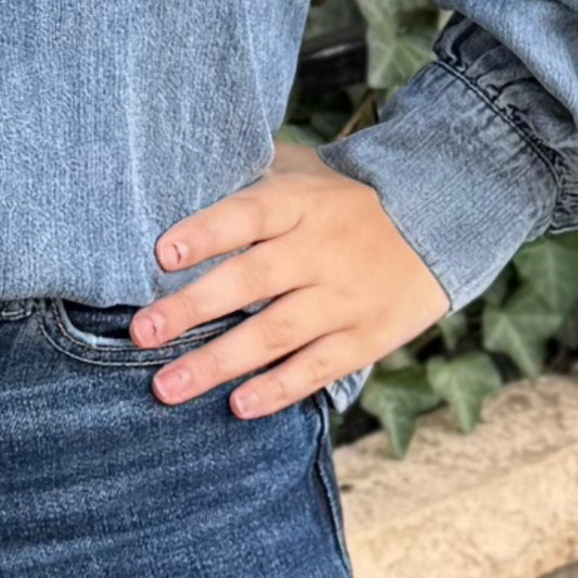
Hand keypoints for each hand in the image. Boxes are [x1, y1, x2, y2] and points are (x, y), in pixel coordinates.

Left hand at [130, 138, 450, 415]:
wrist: (435, 225)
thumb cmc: (341, 200)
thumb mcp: (302, 171)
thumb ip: (249, 177)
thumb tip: (178, 179)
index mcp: (300, 203)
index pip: (248, 215)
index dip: (206, 232)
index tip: (162, 253)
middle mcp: (320, 251)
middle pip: (251, 280)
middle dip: (193, 308)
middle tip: (143, 332)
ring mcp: (343, 299)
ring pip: (275, 333)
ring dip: (219, 362)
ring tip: (166, 387)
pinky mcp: (364, 338)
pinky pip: (316, 368)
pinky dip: (278, 389)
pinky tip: (238, 406)